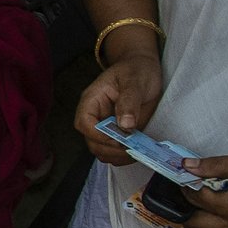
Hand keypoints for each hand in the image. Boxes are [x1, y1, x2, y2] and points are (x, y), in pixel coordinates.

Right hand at [76, 46, 163, 162]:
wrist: (144, 70)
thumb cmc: (136, 70)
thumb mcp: (134, 81)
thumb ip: (129, 101)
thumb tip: (125, 125)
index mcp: (92, 101)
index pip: (84, 123)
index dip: (98, 134)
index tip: (119, 138)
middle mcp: (95, 117)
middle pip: (92, 142)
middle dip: (111, 149)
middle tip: (132, 148)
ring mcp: (106, 128)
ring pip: (102, 151)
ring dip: (118, 156)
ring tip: (137, 151)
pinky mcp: (118, 135)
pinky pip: (114, 152)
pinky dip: (125, 157)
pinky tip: (138, 151)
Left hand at [178, 154, 227, 227]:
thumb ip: (216, 166)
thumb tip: (187, 166)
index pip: (197, 200)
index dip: (187, 187)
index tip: (184, 177)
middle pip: (195, 225)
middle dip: (186, 208)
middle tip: (187, 192)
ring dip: (198, 221)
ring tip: (201, 202)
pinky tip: (221, 213)